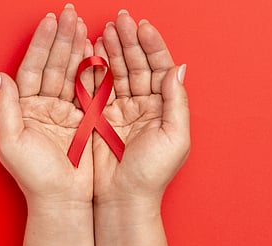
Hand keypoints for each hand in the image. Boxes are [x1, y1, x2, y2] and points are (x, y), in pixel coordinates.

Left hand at [0, 5, 93, 206]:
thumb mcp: (11, 143)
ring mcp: (65, 111)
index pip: (32, 68)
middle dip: (61, 39)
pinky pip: (88, 90)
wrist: (63, 201)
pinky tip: (95, 51)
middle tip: (71, 14)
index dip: (41, 44)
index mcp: (24, 109)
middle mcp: (43, 106)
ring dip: (76, 49)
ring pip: (71, 73)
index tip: (50, 21)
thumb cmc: (34, 177)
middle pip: (53, 65)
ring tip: (83, 26)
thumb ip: (5, 107)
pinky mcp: (84, 119)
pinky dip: (92, 71)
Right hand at [93, 10, 189, 205]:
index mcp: (163, 108)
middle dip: (130, 41)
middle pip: (138, 65)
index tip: (142, 26)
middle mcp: (143, 105)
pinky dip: (95, 69)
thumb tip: (178, 69)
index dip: (152, 46)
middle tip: (120, 20)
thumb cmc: (152, 173)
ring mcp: (120, 109)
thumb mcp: (175, 137)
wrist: (123, 198)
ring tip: (106, 30)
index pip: (159, 68)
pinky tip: (93, 51)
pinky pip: (98, 87)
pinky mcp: (100, 116)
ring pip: (118, 72)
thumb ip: (176, 102)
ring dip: (113, 50)